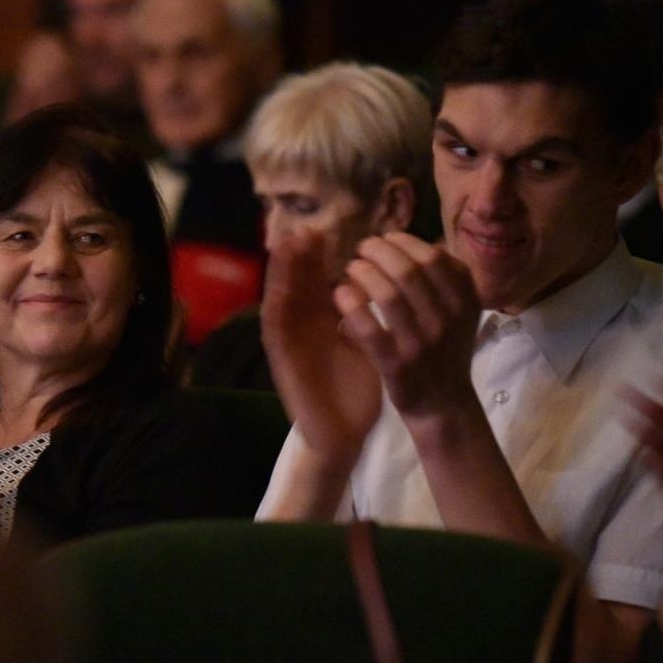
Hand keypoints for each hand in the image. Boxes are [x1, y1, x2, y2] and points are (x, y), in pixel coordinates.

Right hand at [260, 226, 381, 464]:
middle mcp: (304, 328)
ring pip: (280, 300)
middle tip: (305, 229)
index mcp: (324, 321)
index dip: (321, 257)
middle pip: (297, 284)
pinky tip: (278, 289)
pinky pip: (276, 332)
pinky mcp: (283, 363)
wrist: (343, 433)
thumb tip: (387, 280)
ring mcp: (291, 344)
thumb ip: (369, 312)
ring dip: (280, 275)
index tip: (328, 231)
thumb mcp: (368, 341)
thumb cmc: (356, 388)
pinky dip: (276, 309)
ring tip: (286, 246)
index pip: (319, 281)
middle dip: (299, 257)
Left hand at [334, 232, 478, 422]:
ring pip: (387, 295)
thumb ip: (449, 280)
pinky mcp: (396, 364)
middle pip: (408, 271)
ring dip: (363, 273)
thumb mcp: (461, 314)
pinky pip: (368, 328)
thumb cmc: (446, 352)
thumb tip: (421, 242)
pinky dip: (352, 305)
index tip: (386, 239)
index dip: (405, 242)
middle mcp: (446, 320)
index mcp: (465, 301)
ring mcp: (421, 343)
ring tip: (351, 268)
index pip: (434, 258)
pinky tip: (341, 294)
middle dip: (379, 251)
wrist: (444, 405)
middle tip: (362, 249)